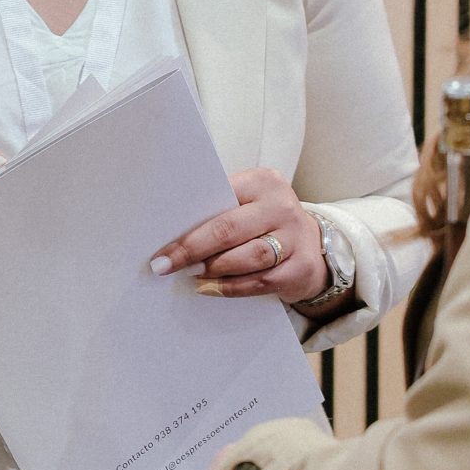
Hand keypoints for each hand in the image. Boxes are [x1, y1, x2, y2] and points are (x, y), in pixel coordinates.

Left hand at [149, 167, 326, 302]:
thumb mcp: (246, 205)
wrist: (309, 245)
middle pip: (230, 229)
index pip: (219, 198)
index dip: (188, 224)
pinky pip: (262, 280)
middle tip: (165, 266)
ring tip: (190, 275)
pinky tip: (209, 288)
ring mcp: (296, 236)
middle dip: (192, 250)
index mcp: (263, 181)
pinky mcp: (302, 267)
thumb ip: (217, 212)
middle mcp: (282, 205)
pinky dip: (231, 287)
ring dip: (213, 269)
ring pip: (249, 256)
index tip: (160, 245)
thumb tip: (171, 234)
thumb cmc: (263, 222)